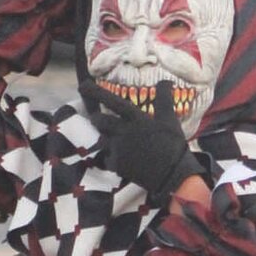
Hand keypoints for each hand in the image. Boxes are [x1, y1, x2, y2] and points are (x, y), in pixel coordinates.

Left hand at [82, 79, 202, 200]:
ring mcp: (118, 149)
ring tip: (111, 137)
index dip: (96, 92)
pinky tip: (119, 157)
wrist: (173, 175)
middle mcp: (122, 132)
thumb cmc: (173, 145)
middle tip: (98, 117)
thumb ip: (164, 98)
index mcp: (135, 119)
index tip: (83, 85)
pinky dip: (110, 157)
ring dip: (103, 136)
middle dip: (96, 118)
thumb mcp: (170, 119)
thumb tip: (165, 81)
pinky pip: (106, 158)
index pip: (112, 101)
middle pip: (99, 121)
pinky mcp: (117, 166)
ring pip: (101, 139)